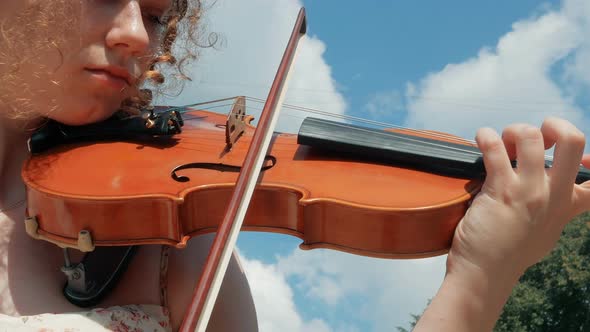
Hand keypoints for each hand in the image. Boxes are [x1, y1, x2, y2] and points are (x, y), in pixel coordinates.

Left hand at [448, 117, 589, 280]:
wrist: (484, 274)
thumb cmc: (507, 254)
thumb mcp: (545, 233)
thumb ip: (558, 211)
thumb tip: (566, 192)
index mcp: (566, 205)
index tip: (582, 159)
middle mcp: (553, 194)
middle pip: (573, 141)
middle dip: (556, 125)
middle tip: (538, 134)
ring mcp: (528, 191)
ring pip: (531, 136)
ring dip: (514, 130)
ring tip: (501, 140)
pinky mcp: (500, 190)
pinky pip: (495, 148)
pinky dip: (486, 136)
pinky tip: (481, 139)